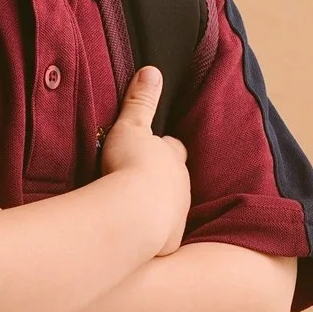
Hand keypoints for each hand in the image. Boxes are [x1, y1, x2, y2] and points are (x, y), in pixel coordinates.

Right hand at [99, 65, 190, 255]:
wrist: (134, 213)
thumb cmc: (130, 165)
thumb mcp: (131, 126)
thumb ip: (140, 101)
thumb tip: (152, 70)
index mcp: (173, 158)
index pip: (174, 148)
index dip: (165, 147)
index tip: (156, 147)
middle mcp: (182, 187)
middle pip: (176, 180)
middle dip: (164, 179)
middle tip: (146, 180)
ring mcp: (177, 214)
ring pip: (173, 208)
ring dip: (159, 206)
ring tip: (140, 209)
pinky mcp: (169, 240)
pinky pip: (163, 237)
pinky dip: (155, 235)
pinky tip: (140, 238)